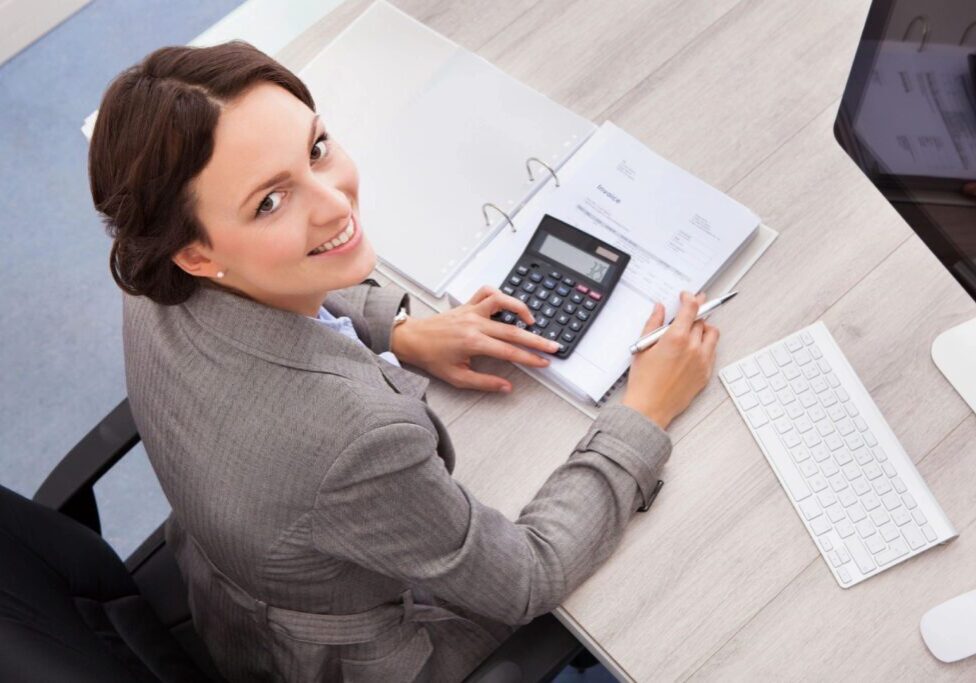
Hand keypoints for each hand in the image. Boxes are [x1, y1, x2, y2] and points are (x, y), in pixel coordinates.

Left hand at [391, 285, 561, 391]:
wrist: (412, 339)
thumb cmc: (432, 357)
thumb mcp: (458, 377)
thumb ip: (484, 382)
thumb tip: (506, 387)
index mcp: (473, 343)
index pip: (510, 351)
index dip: (530, 358)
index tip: (543, 362)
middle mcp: (474, 324)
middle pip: (513, 330)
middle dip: (536, 339)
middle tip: (552, 346)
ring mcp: (471, 311)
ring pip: (503, 302)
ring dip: (521, 309)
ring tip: (532, 321)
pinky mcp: (467, 305)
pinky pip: (487, 292)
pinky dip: (501, 296)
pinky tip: (509, 305)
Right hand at [621, 291, 718, 429]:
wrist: (650, 408)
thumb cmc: (644, 381)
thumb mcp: (643, 347)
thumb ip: (653, 324)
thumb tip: (659, 309)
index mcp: (677, 338)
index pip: (691, 307)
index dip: (690, 297)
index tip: (687, 296)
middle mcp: (694, 347)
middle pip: (701, 320)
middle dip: (693, 315)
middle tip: (685, 316)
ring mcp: (702, 361)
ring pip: (712, 334)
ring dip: (703, 329)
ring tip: (691, 332)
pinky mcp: (706, 373)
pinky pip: (712, 352)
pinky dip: (705, 346)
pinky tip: (693, 349)